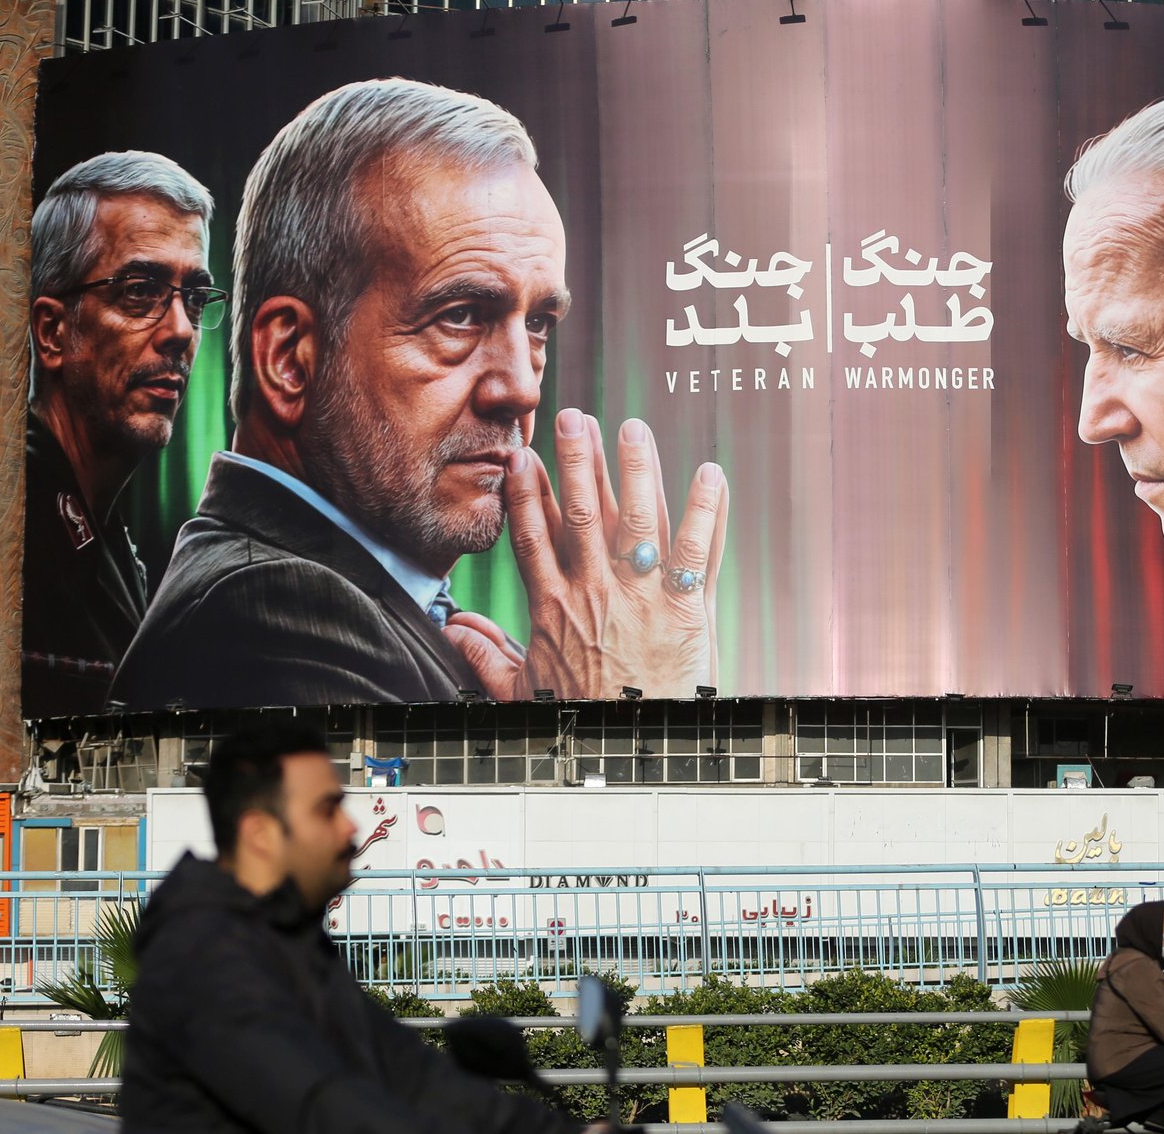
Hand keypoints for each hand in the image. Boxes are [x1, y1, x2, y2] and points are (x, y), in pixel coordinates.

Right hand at [446, 408, 728, 699]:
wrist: (636, 747)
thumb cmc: (583, 719)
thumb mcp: (524, 690)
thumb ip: (486, 656)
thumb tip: (451, 631)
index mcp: (554, 607)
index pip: (533, 536)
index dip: (525, 493)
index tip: (520, 455)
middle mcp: (596, 593)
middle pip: (580, 514)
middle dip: (576, 461)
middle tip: (573, 416)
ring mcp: (642, 597)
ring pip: (637, 520)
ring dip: (635, 469)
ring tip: (632, 428)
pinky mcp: (687, 609)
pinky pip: (699, 550)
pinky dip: (708, 510)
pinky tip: (711, 474)